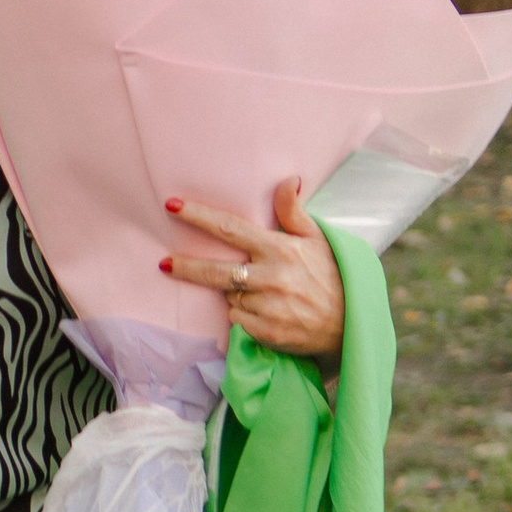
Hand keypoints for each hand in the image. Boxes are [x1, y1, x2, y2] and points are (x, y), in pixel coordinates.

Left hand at [162, 179, 344, 357]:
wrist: (349, 325)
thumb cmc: (330, 276)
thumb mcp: (317, 239)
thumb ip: (293, 212)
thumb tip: (288, 179)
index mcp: (280, 249)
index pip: (231, 228)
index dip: (199, 216)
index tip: (172, 205)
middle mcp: (271, 277)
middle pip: (216, 270)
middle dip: (186, 266)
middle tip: (163, 262)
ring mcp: (268, 307)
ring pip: (229, 296)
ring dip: (234, 293)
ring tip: (262, 293)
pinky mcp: (266, 332)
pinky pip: (238, 319)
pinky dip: (244, 315)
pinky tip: (266, 312)